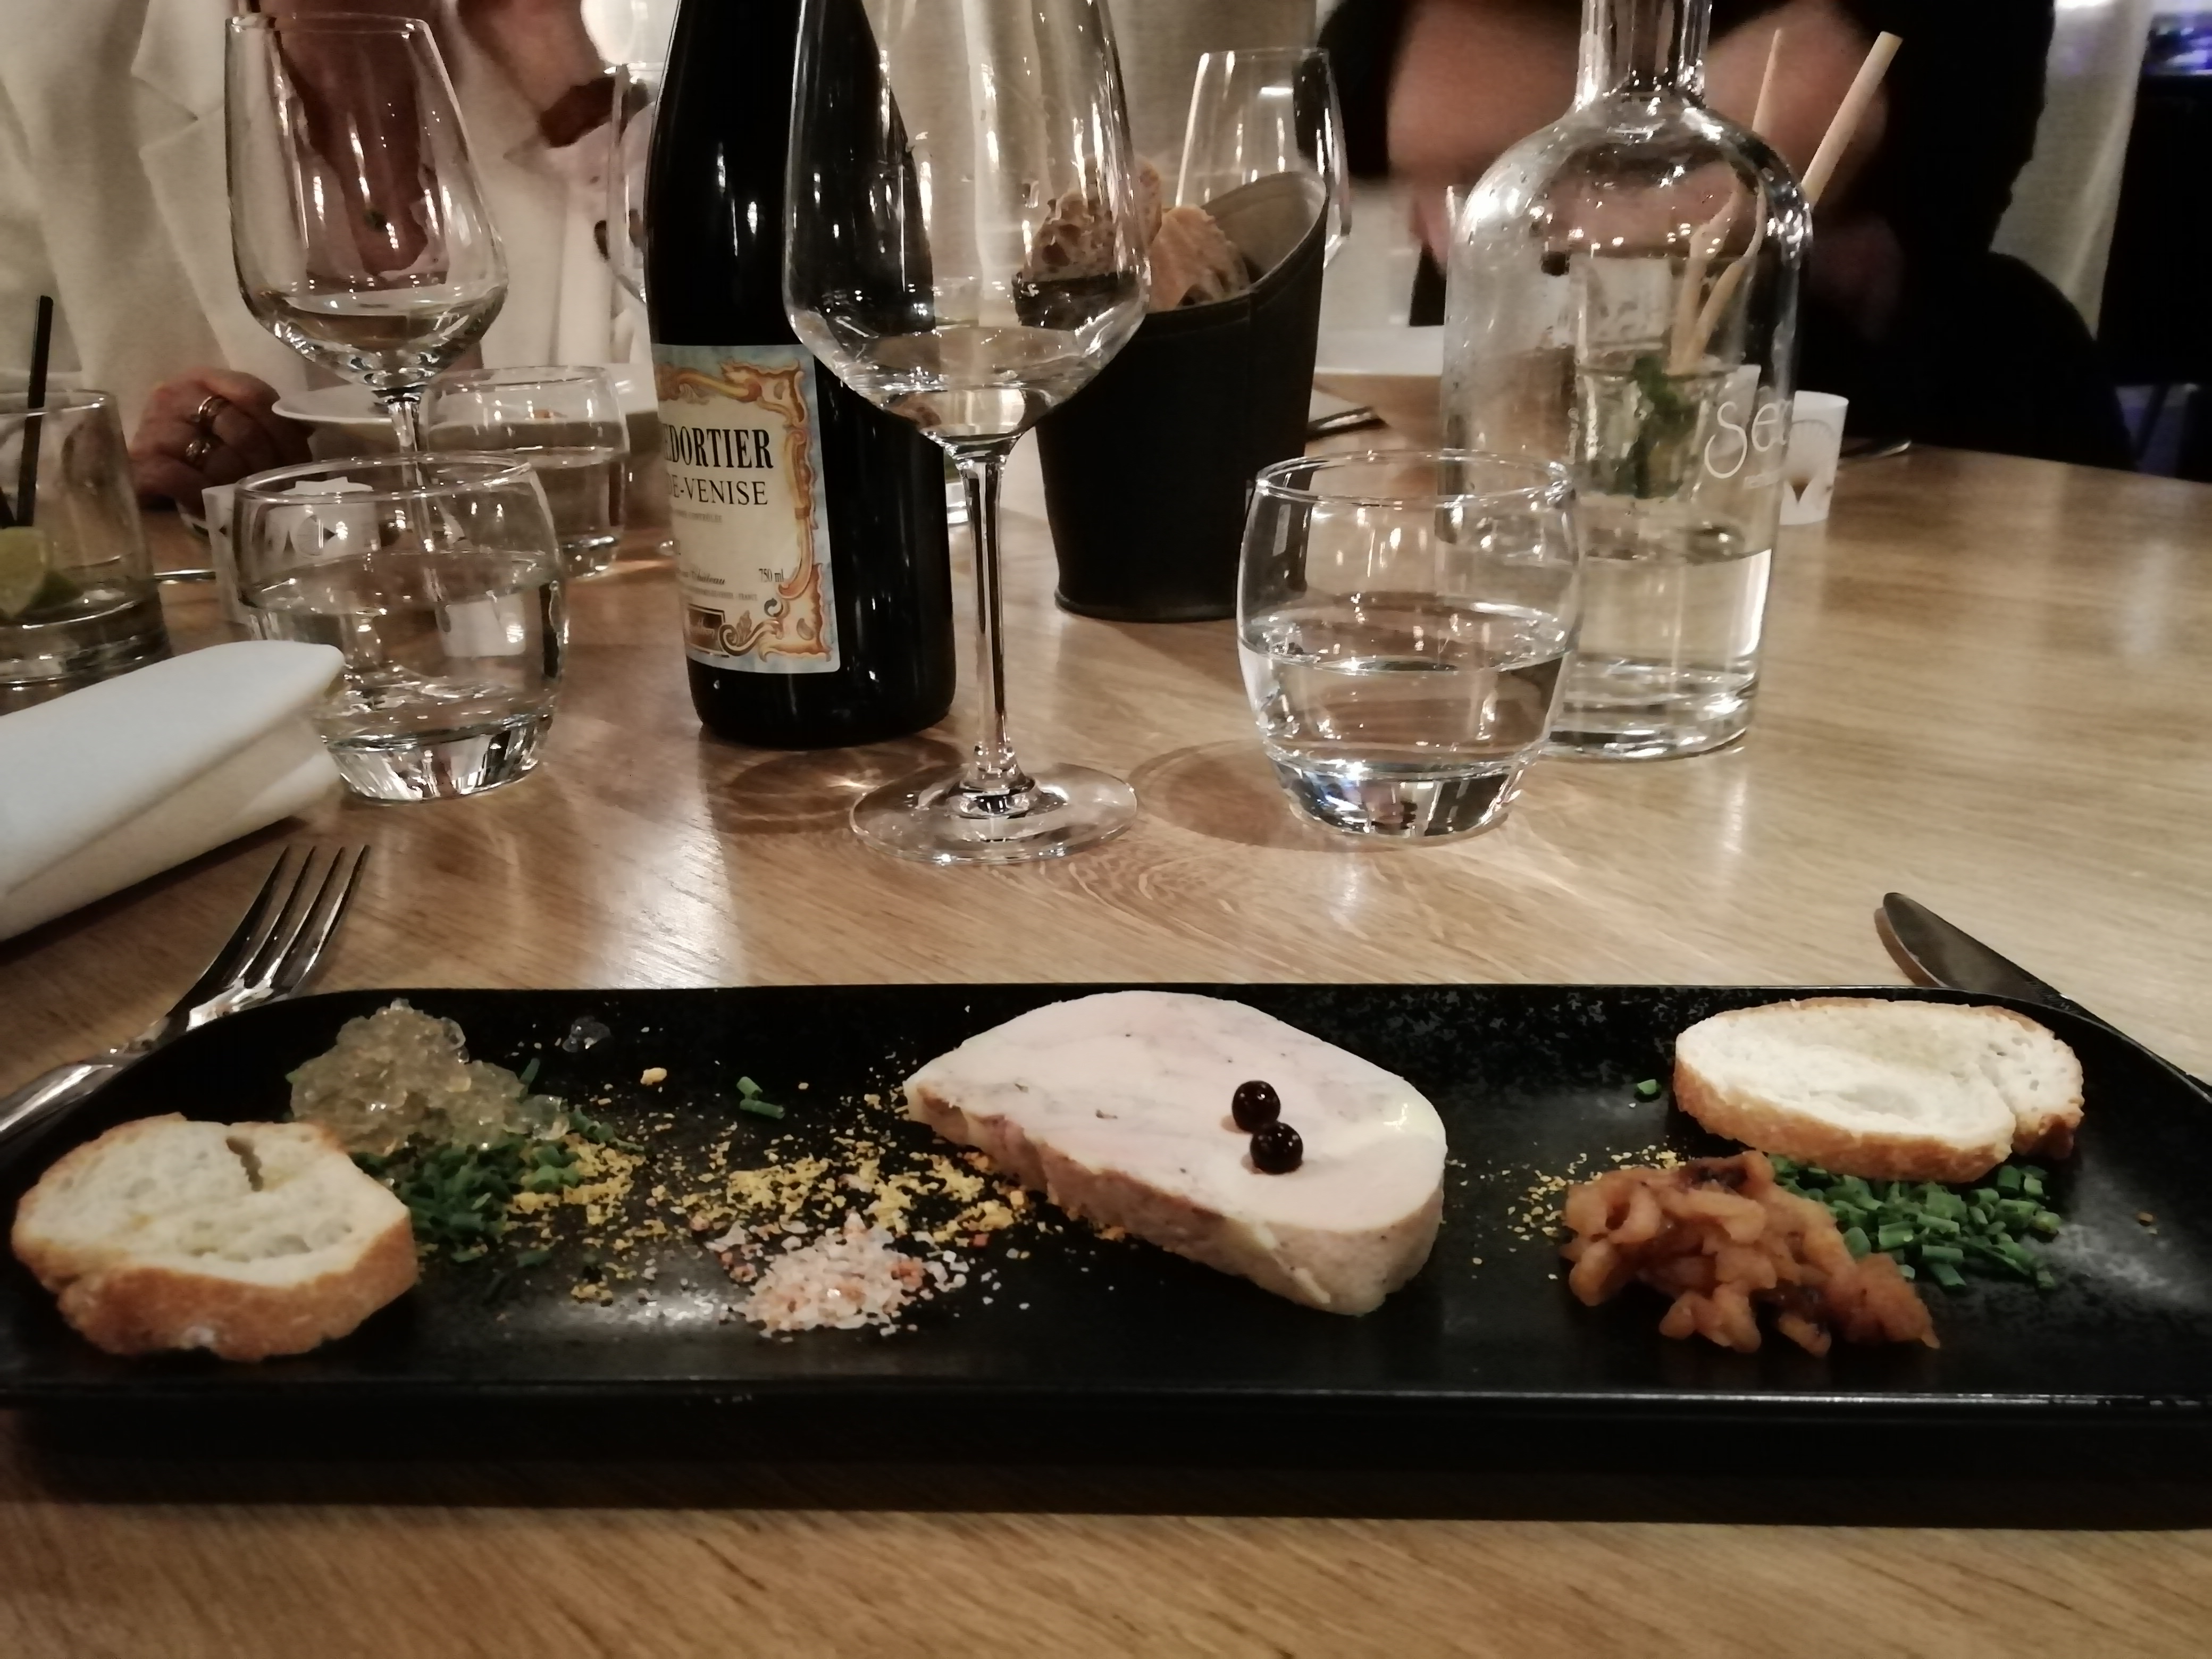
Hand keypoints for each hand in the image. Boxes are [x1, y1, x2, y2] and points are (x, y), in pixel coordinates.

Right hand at [130, 371, 311, 510]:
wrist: (151, 482)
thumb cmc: (204, 455)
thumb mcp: (237, 430)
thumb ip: (268, 423)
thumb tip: (308, 427)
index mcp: (206, 380)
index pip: (255, 395)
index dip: (284, 432)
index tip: (299, 461)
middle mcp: (175, 395)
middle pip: (243, 429)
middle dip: (268, 465)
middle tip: (276, 488)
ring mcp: (154, 426)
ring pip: (217, 457)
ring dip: (240, 486)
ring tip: (249, 500)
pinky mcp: (139, 462)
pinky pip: (179, 478)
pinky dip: (202, 495)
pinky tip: (212, 506)